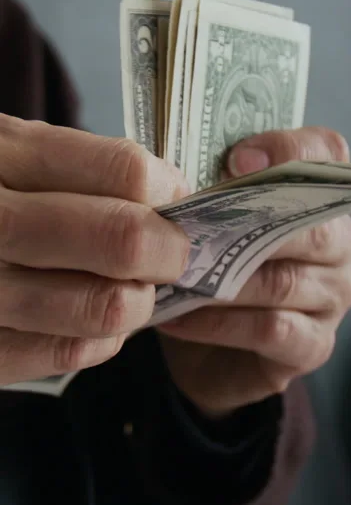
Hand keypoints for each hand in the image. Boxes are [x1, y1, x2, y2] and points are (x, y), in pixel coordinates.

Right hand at [0, 115, 188, 385]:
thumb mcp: (5, 149)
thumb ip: (80, 166)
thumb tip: (169, 196)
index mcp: (1, 152)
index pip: (122, 172)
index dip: (168, 191)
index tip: (178, 201)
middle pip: (121, 239)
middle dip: (168, 251)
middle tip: (175, 254)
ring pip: (99, 307)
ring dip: (137, 303)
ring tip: (136, 291)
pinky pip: (61, 355)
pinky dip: (97, 342)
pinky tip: (96, 325)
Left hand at [158, 127, 350, 416]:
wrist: (210, 353)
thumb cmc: (214, 271)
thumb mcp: (211, 224)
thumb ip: (212, 191)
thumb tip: (180, 175)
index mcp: (321, 197)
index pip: (328, 154)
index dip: (289, 150)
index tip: (235, 159)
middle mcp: (342, 244)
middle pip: (310, 227)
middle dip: (244, 227)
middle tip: (185, 229)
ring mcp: (335, 298)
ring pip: (284, 282)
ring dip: (221, 280)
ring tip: (171, 277)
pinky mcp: (316, 346)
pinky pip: (270, 329)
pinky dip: (219, 323)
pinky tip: (177, 318)